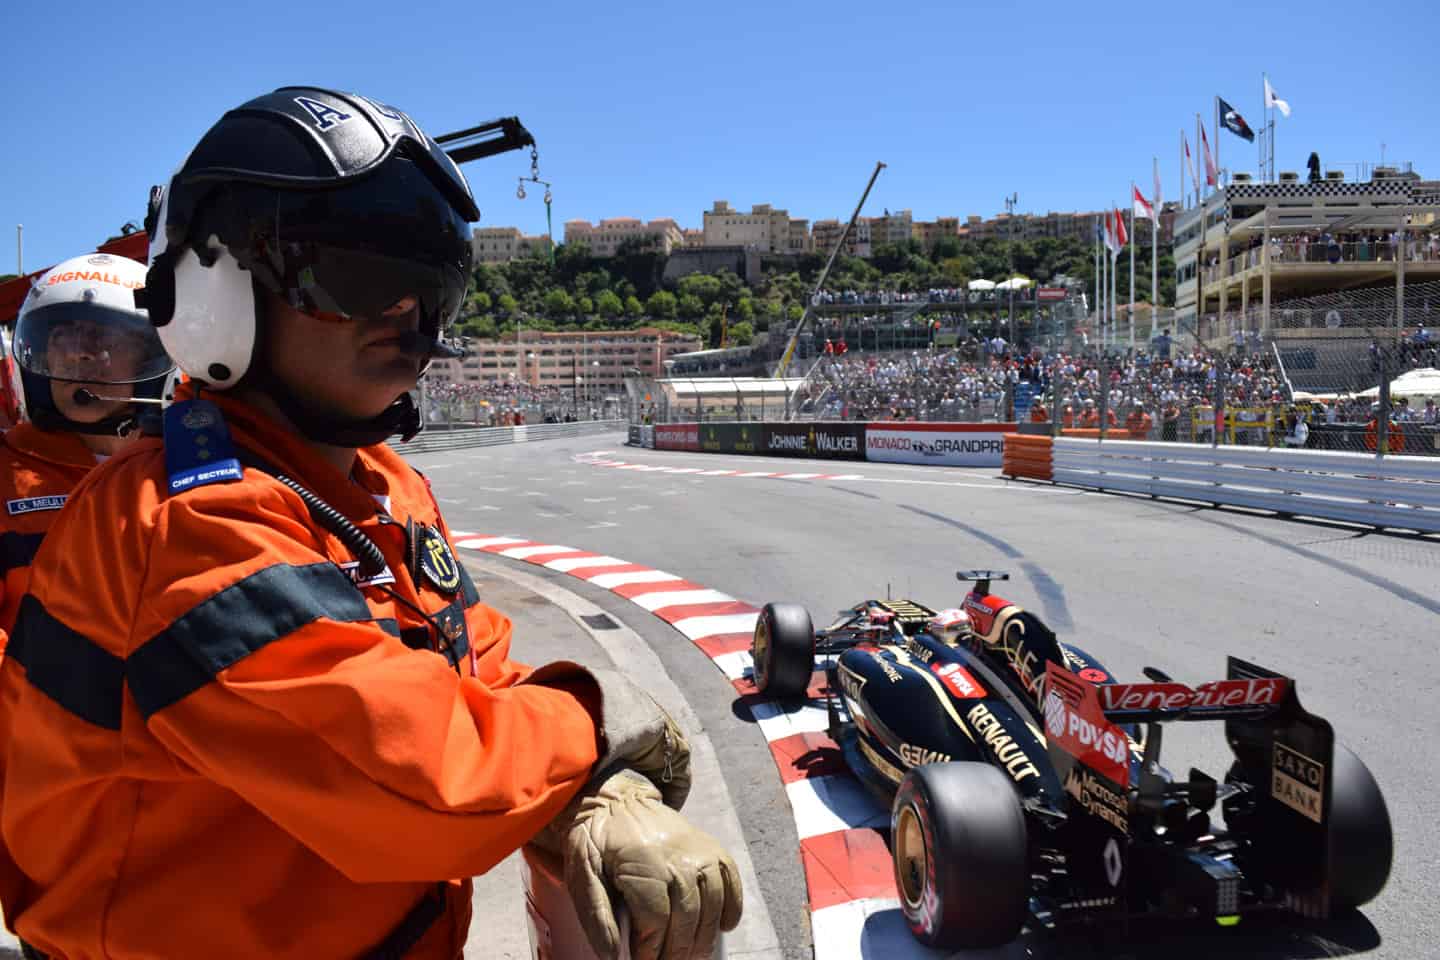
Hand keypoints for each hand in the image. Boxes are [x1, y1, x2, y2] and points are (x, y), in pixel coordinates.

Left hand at [547, 768, 741, 959]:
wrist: (617, 798)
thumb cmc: (596, 840)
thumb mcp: (583, 873)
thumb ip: (596, 914)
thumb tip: (611, 955)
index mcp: (642, 863)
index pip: (656, 920)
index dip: (651, 950)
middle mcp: (676, 856)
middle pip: (686, 916)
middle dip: (679, 951)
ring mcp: (698, 850)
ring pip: (711, 903)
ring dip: (705, 937)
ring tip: (695, 957)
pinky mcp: (709, 846)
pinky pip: (730, 878)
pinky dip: (732, 905)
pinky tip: (724, 927)